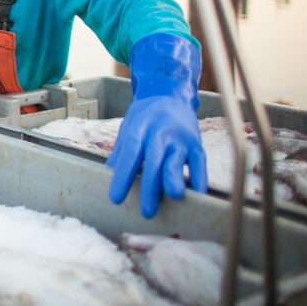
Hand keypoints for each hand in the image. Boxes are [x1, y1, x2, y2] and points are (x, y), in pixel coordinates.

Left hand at [107, 33, 207, 217]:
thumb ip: (121, 151)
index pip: (129, 152)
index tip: (115, 198)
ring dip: (175, 178)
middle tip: (145, 210)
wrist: (170, 94)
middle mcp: (161, 131)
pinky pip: (199, 163)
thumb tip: (106, 175)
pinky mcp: (197, 144)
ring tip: (174, 196)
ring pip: (177, 159)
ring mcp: (181, 137)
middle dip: (150, 185)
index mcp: (140, 127)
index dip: (122, 175)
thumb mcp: (128, 127)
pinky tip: (197, 196)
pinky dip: (200, 179)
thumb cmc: (145, 117)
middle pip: (154, 159)